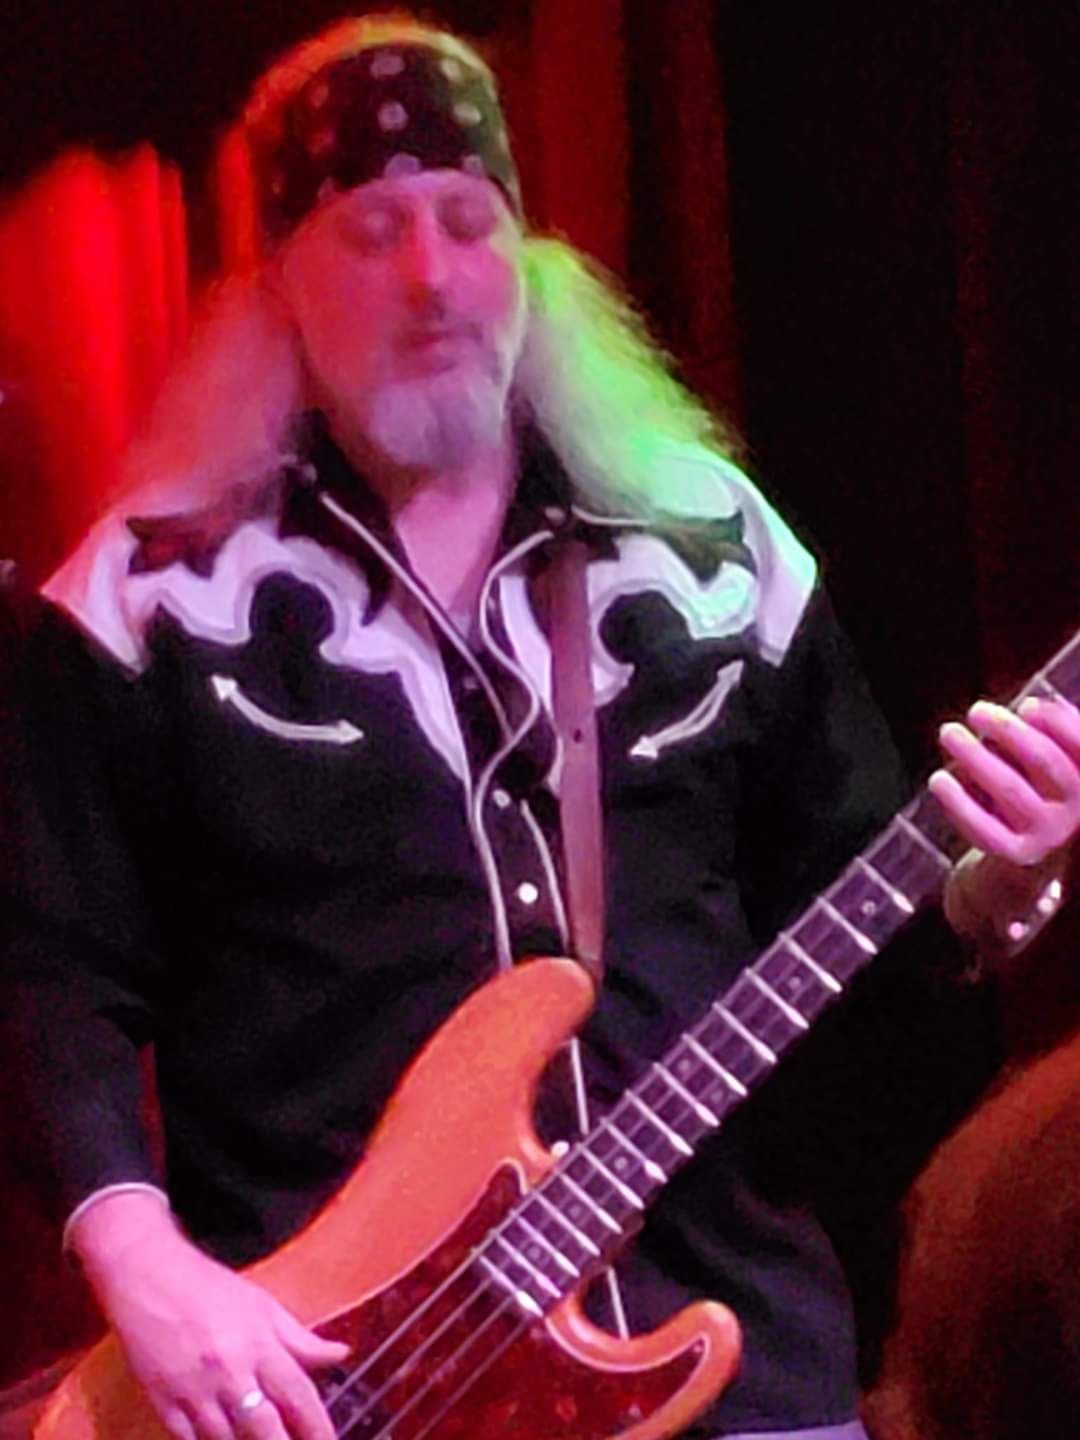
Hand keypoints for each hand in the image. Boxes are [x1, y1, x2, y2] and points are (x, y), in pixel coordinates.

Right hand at [71, 1194, 348, 1439]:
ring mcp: (194, 1391)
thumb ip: (301, 1339)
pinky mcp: (163, 1404)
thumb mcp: (263, 1306)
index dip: (318, 1429)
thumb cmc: (210, 1289)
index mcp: (259, 1344)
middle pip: (265, 1430)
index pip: (299, 1396)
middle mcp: (230, 1371)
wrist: (148, 1277)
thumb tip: (341, 1355)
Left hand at [930, 696, 1078, 947]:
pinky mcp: (1017, 853)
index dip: (1057, 723)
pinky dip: (959, 802)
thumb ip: (1048, 731)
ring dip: (976, 756)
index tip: (1027, 705)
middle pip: (1043, 761)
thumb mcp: (1047, 758)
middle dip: (1009, 731)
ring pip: (1010, 788)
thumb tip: (1031, 708)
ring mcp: (1047, 834)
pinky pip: (985, 827)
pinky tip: (938, 779)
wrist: (1028, 849)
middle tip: (976, 710)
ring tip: (948, 732)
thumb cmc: (1035, 786)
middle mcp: (1075, 810)